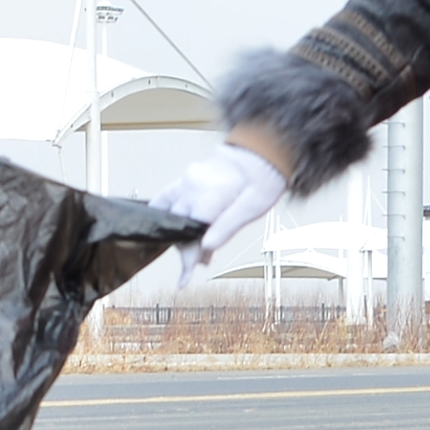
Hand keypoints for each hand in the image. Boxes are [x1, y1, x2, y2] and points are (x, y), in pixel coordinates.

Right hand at [151, 143, 287, 285]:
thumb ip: (228, 226)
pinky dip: (165, 215)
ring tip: (195, 246)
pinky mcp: (185, 178)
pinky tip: (173, 229)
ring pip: (169, 215)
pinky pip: (165, 198)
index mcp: (210, 193)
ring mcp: (186, 179)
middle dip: (187, 248)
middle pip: (178, 226)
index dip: (188, 257)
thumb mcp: (255, 206)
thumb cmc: (264, 176)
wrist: (263, 150)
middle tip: (203, 261)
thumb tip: (206, 247)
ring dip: (178, 234)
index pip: (190, 232)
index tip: (184, 279)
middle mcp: (193, 184)